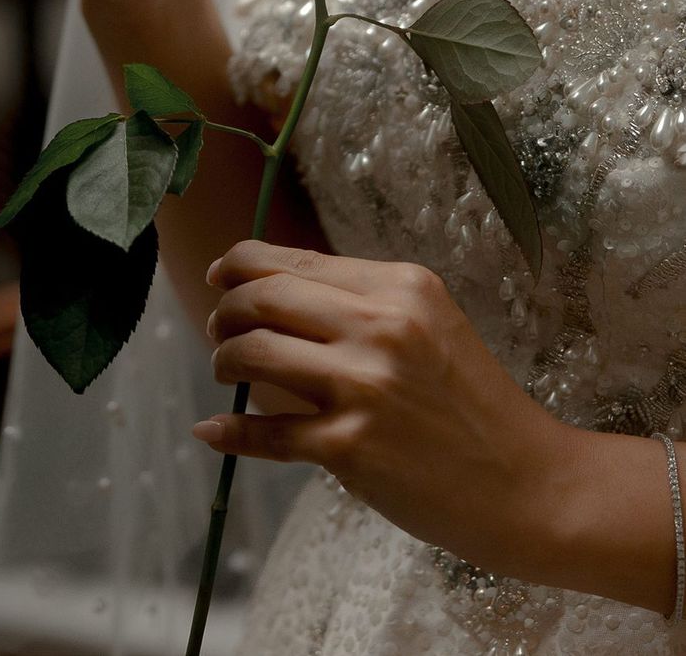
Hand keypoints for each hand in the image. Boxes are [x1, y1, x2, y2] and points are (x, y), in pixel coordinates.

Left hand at [195, 240, 573, 576]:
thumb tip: (276, 294)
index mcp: (401, 286)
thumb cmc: (476, 404)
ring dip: (224, 360)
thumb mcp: (431, 326)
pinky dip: (230, 431)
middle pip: (264, 296)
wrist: (527, 483)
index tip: (220, 274)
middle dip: (226, 310)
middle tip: (219, 331)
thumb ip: (363, 304)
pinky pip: (266, 432)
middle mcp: (381, 325)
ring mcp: (363, 386)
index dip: (241, 264)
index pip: (295, 260)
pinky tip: (214, 431)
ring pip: (254, 352)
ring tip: (227, 372)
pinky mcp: (350, 447)